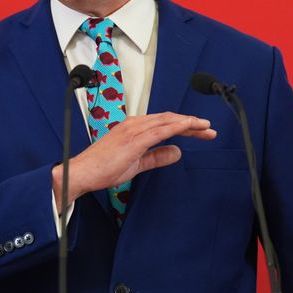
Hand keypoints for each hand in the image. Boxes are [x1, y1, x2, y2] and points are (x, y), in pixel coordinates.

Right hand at [52, 112, 215, 206]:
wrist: (83, 172)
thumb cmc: (102, 168)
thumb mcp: (136, 163)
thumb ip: (157, 156)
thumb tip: (177, 152)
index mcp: (133, 129)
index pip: (164, 123)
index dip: (184, 126)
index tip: (201, 132)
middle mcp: (133, 125)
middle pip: (168, 119)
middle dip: (191, 123)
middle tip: (210, 130)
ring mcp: (133, 130)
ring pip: (166, 121)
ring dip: (188, 123)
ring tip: (205, 128)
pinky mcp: (133, 139)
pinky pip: (159, 130)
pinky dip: (176, 126)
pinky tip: (188, 127)